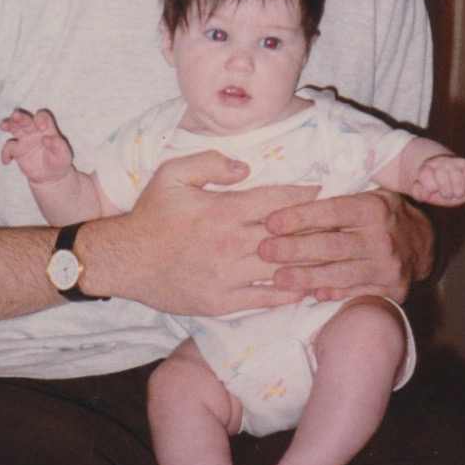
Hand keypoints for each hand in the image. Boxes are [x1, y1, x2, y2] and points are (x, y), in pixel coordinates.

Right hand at [0, 108, 72, 183]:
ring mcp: (24, 139)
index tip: (41, 128)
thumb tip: (47, 138)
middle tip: (16, 116)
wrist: (51, 176)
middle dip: (20, 117)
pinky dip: (5, 153)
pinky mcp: (17, 150)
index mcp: (47, 128)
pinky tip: (7, 161)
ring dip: (8, 124)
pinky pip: (8, 148)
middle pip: (25, 119)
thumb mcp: (64, 155)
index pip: (42, 116)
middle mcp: (34, 130)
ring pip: (14, 127)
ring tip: (3, 126)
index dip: (40, 119)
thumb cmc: (59, 161)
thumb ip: (58, 145)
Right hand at [92, 151, 316, 315]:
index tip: (325, 191)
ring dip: (308, 262)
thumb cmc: (151, 214)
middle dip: (316, 229)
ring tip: (333, 256)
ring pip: (281, 268)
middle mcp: (232, 243)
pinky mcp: (223, 302)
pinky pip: (264, 299)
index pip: (278, 201)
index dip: (305, 195)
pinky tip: (305, 288)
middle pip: (288, 236)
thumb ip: (211, 162)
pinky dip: (287, 293)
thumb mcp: (173, 174)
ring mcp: (229, 276)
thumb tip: (247, 167)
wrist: (125, 260)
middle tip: (340, 223)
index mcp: (224, 210)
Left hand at [258, 188, 434, 303]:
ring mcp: (388, 267)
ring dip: (305, 277)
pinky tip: (306, 295)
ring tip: (277, 278)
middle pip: (332, 245)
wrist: (423, 243)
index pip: (331, 211)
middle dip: (294, 249)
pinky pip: (354, 295)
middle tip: (264, 251)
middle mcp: (383, 238)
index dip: (299, 217)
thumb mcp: (367, 194)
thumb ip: (336, 196)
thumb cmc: (382, 214)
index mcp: (374, 207)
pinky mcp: (391, 290)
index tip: (270, 222)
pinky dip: (330, 294)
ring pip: (340, 274)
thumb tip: (290, 199)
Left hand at [411, 153, 464, 205]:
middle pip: (441, 174)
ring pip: (456, 176)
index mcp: (426, 167)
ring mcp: (455, 162)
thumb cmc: (434, 188)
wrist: (447, 177)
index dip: (430, 187)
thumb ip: (419, 193)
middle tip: (446, 195)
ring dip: (458, 191)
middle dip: (445, 191)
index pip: (425, 174)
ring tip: (457, 194)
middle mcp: (440, 162)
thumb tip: (426, 193)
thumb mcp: (422, 192)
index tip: (433, 190)